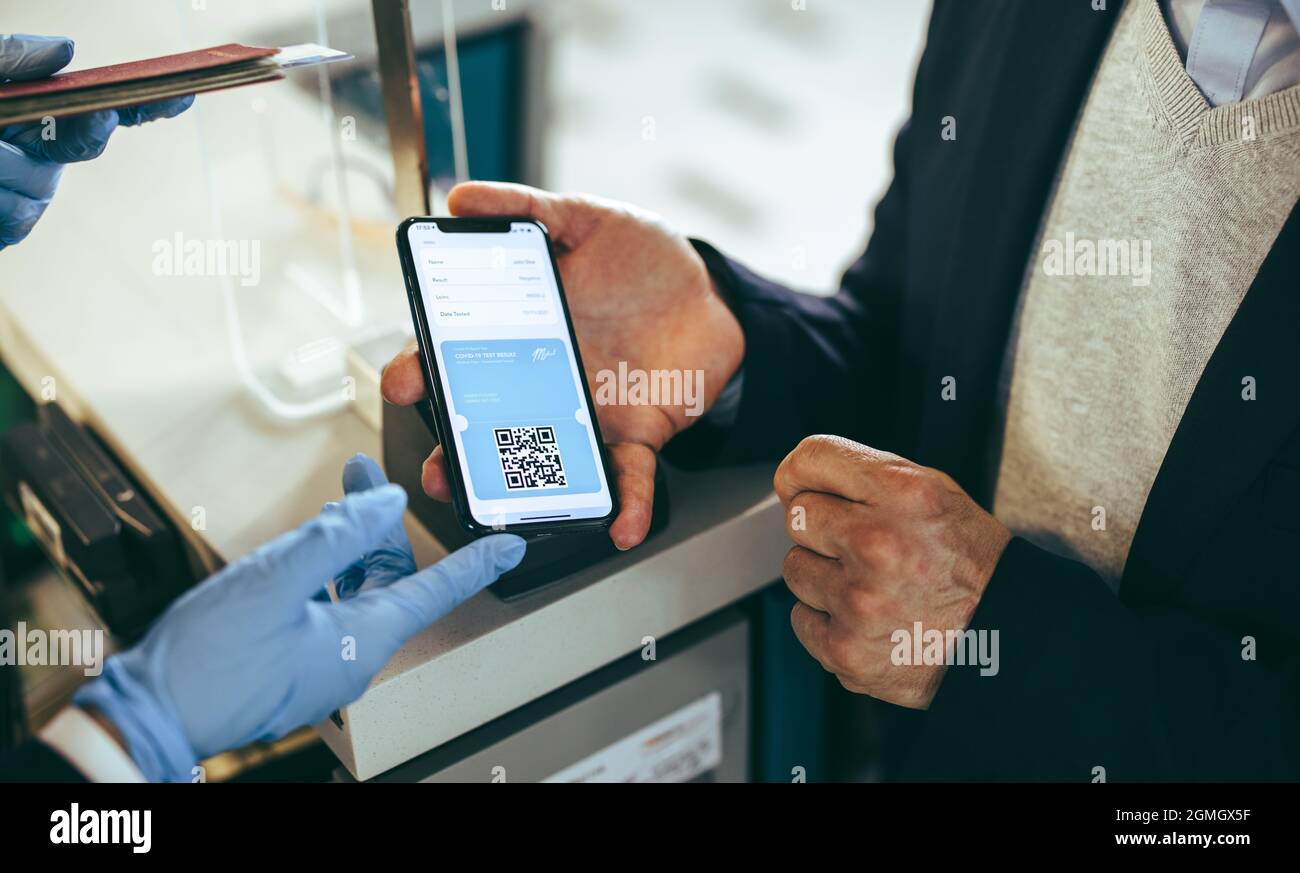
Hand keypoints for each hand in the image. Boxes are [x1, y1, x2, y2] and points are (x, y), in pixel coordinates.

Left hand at [0, 34, 191, 248]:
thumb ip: (11, 58)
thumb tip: (67, 50)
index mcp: (31, 110)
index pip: (100, 104)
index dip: (143, 101)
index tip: (178, 94)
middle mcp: (36, 151)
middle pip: (85, 142)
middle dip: (82, 127)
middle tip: (93, 114)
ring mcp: (24, 193)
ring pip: (40, 186)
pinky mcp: (6, 228)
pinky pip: (18, 218)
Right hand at [74, 454, 524, 781]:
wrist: (147, 713)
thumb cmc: (207, 661)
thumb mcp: (274, 579)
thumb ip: (337, 536)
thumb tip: (387, 504)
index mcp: (363, 639)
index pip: (437, 591)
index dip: (477, 562)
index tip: (512, 545)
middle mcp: (351, 654)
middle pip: (389, 579)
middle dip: (378, 524)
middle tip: (361, 475)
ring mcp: (321, 661)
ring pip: (354, 590)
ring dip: (347, 544)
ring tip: (332, 503)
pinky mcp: (293, 661)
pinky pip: (326, 608)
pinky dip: (324, 572)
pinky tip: (303, 549)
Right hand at [381, 182, 744, 548]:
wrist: (713, 293)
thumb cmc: (644, 260)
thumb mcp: (586, 220)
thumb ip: (528, 208)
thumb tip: (461, 200)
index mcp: (520, 331)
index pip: (456, 354)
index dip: (423, 369)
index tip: (405, 383)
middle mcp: (544, 379)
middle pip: (486, 422)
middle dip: (454, 451)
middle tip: (438, 469)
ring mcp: (586, 411)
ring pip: (541, 459)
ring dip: (515, 489)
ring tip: (496, 507)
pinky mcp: (635, 433)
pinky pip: (626, 475)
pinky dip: (622, 505)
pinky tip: (617, 527)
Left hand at [774, 435, 1010, 708]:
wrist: (1008, 638)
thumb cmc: (972, 565)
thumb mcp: (936, 493)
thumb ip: (867, 476)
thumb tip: (793, 479)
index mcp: (903, 495)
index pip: (811, 459)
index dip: (802, 473)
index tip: (803, 485)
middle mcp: (876, 544)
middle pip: (798, 514)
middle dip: (824, 528)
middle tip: (863, 546)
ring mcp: (857, 600)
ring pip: (796, 568)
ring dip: (824, 576)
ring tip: (872, 585)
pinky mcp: (845, 648)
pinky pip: (801, 618)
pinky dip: (828, 620)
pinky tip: (868, 618)